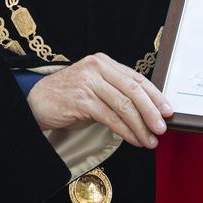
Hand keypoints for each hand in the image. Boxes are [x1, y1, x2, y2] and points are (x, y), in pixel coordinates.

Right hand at [26, 53, 172, 148]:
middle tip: (163, 128)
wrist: (34, 103)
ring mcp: (89, 82)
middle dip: (151, 111)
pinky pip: (110, 117)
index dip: (155, 95)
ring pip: (124, 105)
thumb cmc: (68, 98)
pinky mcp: (81, 99)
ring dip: (141, 126)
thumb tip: (147, 110)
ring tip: (151, 140)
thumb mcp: (94, 88)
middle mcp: (97, 67)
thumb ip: (115, 92)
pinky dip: (126, 131)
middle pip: (133, 90)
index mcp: (104, 62)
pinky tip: (134, 140)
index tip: (168, 110)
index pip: (136, 78)